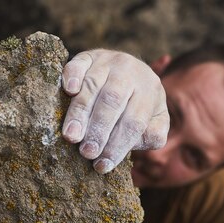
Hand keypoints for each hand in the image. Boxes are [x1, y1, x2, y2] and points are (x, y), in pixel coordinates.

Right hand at [61, 49, 169, 173]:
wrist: (132, 71)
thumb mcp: (155, 119)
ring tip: (71, 137)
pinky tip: (69, 91)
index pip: (134, 122)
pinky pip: (79, 62)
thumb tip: (136, 141)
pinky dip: (73, 75)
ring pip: (93, 85)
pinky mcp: (89, 56)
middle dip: (99, 130)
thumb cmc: (139, 106)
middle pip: (113, 102)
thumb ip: (152, 133)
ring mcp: (109, 60)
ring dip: (80, 112)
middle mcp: (131, 71)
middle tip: (87, 152)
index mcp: (150, 90)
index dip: (117, 145)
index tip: (102, 165)